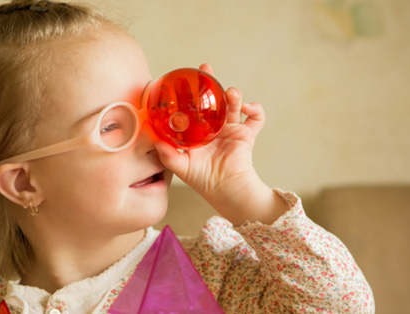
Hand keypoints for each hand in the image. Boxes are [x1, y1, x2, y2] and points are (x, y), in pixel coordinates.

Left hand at [156, 64, 286, 224]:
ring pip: (233, 104)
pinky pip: (256, 118)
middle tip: (206, 69)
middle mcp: (213, 127)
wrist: (226, 190)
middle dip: (211, 82)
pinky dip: (256, 110)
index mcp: (197, 131)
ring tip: (231, 93)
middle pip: (213, 99)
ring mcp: (231, 129)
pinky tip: (248, 108)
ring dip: (234, 95)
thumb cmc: (202, 180)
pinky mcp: (246, 134)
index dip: (188, 92)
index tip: (183, 79)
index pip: (192, 106)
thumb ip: (167, 154)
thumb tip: (153, 139)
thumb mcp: (180, 166)